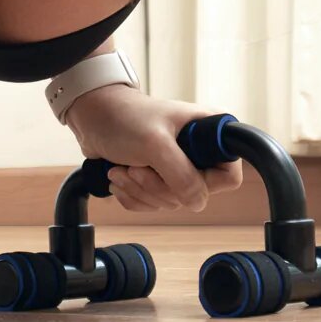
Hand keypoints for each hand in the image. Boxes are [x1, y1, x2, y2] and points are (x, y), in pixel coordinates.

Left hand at [65, 85, 242, 213]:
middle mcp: (197, 152)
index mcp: (209, 134)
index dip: (203, 182)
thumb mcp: (154, 144)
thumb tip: (197, 202)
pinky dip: (132, 196)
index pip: (229, 175)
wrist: (91, 116)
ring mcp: (176, 167)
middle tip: (136, 166)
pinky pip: (151, 205)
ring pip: (171, 202)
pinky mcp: (156, 179)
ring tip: (123, 168)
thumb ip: (180, 175)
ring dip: (140, 190)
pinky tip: (119, 175)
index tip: (175, 171)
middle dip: (157, 186)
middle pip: (194, 195)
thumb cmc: (123, 118)